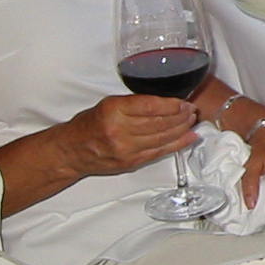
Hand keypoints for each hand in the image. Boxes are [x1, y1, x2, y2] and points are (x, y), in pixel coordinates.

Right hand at [62, 94, 198, 178]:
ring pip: (163, 137)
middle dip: (181, 116)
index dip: (172, 105)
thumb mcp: (109, 104)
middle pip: (160, 122)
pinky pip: (160, 152)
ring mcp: (126, 149)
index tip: (184, 102)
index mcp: (114, 110)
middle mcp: (120, 130)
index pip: (151, 106)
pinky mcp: (131, 162)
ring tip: (192, 121)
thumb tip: (166, 102)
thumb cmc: (90, 124)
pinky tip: (189, 137)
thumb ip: (135, 103)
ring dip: (182, 129)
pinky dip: (177, 144)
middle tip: (192, 110)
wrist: (72, 151)